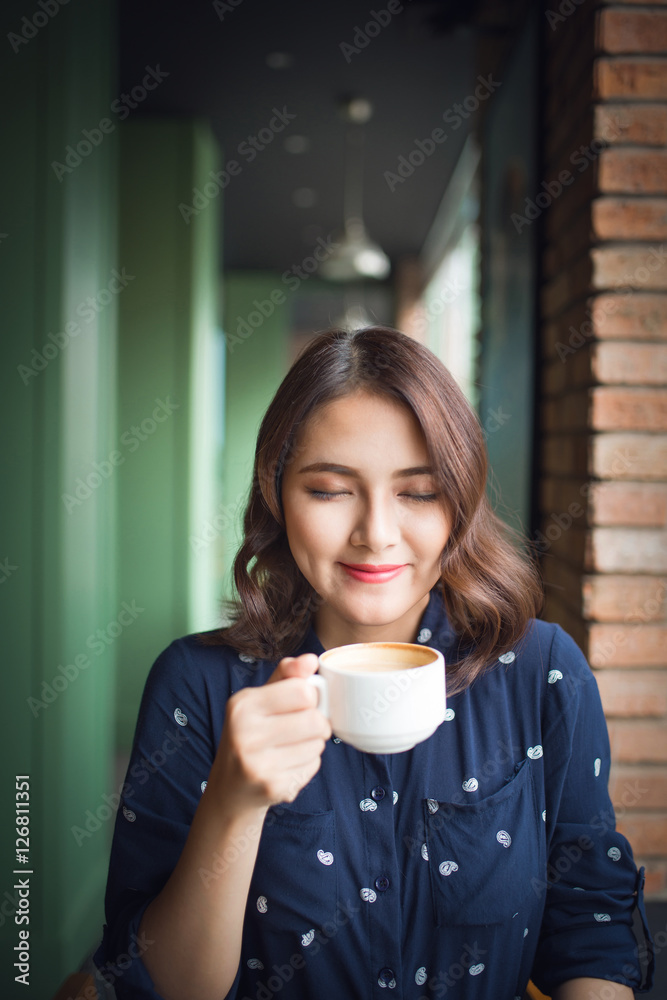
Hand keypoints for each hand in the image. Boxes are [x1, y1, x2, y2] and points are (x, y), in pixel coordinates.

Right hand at [210, 653, 331, 812]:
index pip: (303, 691)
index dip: (310, 696)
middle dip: (316, 723)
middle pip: (315, 720)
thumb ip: (286, 676)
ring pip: (318, 744)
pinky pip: (313, 766)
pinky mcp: (274, 787)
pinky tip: (287, 764)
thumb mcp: (259, 699)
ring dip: (313, 744)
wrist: (230, 788)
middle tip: (301, 727)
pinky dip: (307, 764)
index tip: (300, 703)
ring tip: (291, 747)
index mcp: (242, 705)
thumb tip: (311, 660)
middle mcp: (245, 734)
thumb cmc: (249, 734)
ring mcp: (258, 764)